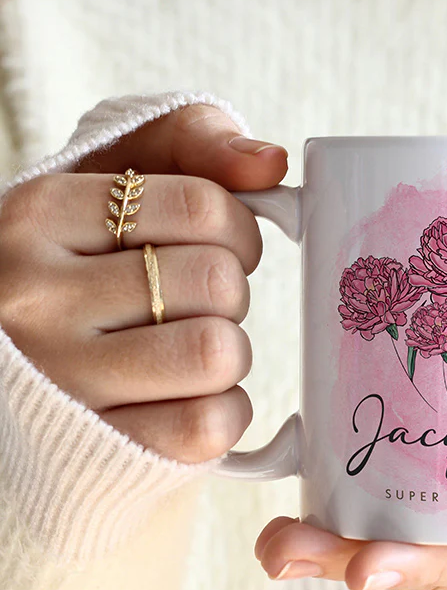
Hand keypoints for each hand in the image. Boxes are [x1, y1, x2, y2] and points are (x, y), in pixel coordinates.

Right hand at [0, 105, 286, 462]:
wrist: (36, 358)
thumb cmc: (96, 254)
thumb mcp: (124, 171)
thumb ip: (196, 139)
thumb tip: (270, 163)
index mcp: (39, 213)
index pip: (203, 208)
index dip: (239, 228)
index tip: (221, 244)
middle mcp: (33, 297)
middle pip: (216, 282)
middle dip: (229, 291)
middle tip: (195, 300)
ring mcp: (58, 380)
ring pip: (216, 352)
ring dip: (228, 348)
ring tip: (189, 342)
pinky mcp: (95, 449)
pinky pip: (208, 425)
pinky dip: (223, 408)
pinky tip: (188, 394)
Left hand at [255, 468, 446, 589]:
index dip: (425, 568)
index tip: (363, 566)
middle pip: (424, 568)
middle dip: (350, 560)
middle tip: (281, 548)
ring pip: (408, 554)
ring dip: (336, 547)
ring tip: (274, 539)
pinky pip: (413, 530)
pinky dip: (360, 523)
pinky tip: (311, 504)